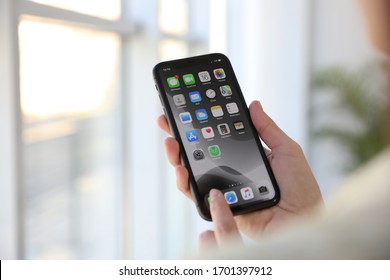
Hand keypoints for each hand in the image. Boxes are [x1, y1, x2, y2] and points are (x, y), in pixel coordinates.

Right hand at [157, 100, 323, 241]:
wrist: (302, 219)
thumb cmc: (300, 187)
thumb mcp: (286, 150)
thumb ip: (267, 129)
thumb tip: (253, 105)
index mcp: (244, 155)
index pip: (215, 137)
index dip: (199, 125)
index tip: (186, 110)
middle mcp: (229, 170)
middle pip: (198, 153)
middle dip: (179, 137)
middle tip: (166, 122)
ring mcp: (222, 187)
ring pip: (191, 173)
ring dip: (176, 158)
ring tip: (171, 144)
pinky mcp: (219, 205)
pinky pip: (197, 194)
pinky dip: (185, 183)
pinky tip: (183, 170)